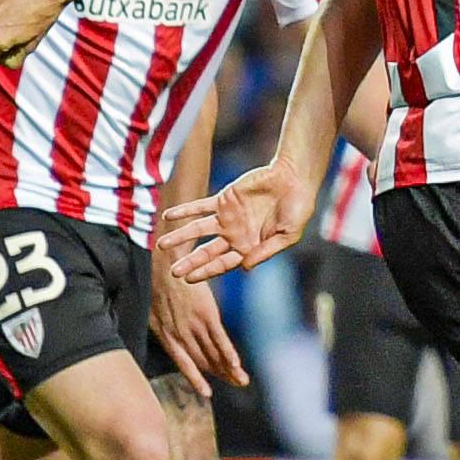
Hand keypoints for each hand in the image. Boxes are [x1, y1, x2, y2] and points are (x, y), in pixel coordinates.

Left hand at [149, 249, 247, 396]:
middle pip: (203, 361)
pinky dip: (229, 354)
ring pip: (212, 354)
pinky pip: (219, 339)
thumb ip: (165, 323)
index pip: (184, 362)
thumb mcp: (153, 307)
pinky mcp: (206, 315)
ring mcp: (193, 325)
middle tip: (236, 384)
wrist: (165, 262)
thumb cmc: (155, 279)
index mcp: (165, 334)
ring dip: (229, 370)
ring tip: (242, 381)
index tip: (207, 392)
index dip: (196, 378)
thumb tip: (174, 331)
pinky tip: (237, 365)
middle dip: (220, 376)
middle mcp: (179, 335)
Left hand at [159, 156, 314, 282]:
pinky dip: (185, 211)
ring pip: (198, 230)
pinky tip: (168, 216)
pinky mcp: (224, 199)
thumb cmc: (298, 209)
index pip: (223, 264)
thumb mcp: (288, 235)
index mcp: (249, 248)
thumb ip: (265, 252)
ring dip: (180, 237)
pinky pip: (200, 206)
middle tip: (172, 272)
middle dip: (190, 262)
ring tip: (162, 245)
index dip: (206, 272)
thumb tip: (245, 268)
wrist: (294, 179)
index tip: (189, 280)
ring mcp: (227, 217)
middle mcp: (234, 236)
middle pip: (206, 252)